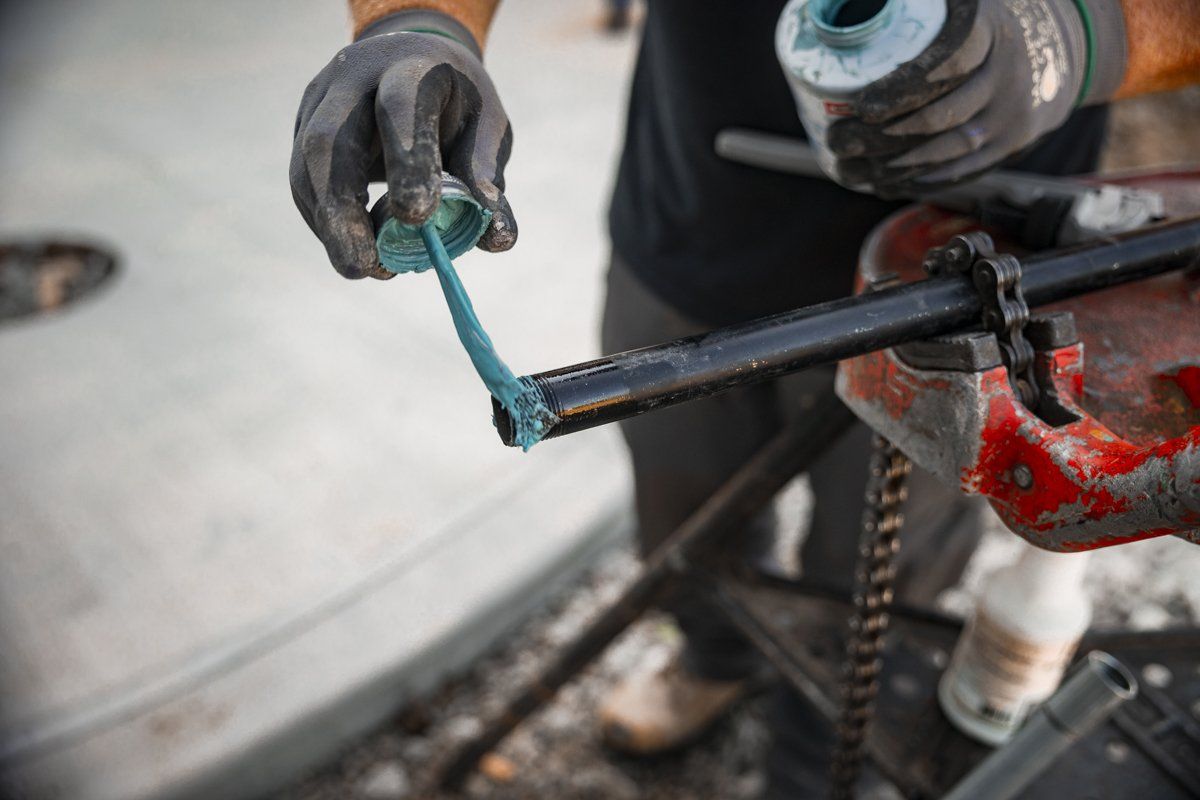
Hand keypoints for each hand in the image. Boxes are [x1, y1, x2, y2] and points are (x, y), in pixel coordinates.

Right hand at [290, 11, 515, 278]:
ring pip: (307, 164)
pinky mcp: (303, 125)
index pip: (401, 108)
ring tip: (360, 267)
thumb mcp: (485, 128)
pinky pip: (303, 180)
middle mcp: (355, 76)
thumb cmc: (456, 103)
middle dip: (343, 210)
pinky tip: (347, 247)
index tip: (416, 218)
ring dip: (329, 224)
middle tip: (363, 267)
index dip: (406, 161)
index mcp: (411, 66)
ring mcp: (320, 99)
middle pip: (331, 141)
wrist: (413, 56)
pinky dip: (324, 221)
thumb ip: (486, 178)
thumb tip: (496, 239)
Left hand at [825, 0, 1118, 195]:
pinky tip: (884, 183)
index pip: (948, 63)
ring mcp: (1010, 114)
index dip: (903, 87)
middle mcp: (1006, 75)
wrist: (1055, 54)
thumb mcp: (966, 2)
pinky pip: (964, 169)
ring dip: (898, 163)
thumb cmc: (986, 26)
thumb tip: (863, 0)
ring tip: (851, 166)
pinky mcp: (1009, 144)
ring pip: (951, 147)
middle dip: (886, 134)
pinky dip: (922, 180)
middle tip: (840, 139)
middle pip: (943, 113)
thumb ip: (920, 2)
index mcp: (991, 32)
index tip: (862, 106)